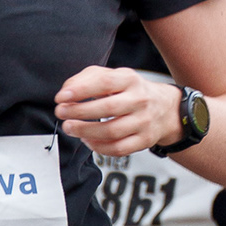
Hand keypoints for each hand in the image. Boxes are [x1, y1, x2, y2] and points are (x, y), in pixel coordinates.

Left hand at [54, 67, 182, 156]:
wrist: (164, 108)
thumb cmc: (130, 91)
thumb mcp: (113, 77)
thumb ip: (88, 78)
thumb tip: (67, 91)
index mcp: (130, 79)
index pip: (105, 83)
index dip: (81, 90)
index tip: (61, 97)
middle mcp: (139, 100)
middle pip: (107, 108)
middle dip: (79, 112)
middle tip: (61, 113)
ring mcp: (143, 122)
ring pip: (112, 131)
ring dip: (85, 131)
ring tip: (69, 127)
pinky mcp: (144, 140)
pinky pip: (118, 148)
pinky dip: (98, 146)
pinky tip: (87, 140)